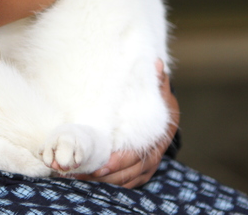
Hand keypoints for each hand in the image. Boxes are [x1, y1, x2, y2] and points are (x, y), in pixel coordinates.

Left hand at [72, 60, 179, 187]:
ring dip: (103, 182)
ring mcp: (147, 167)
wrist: (168, 118)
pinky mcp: (141, 172)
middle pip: (127, 173)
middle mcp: (152, 157)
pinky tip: (89, 181)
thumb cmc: (157, 103)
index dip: (116, 163)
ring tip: (79, 178)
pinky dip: (109, 184)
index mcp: (155, 140)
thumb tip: (158, 63)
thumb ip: (156, 80)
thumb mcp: (158, 92)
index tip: (98, 165)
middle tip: (80, 173)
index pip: (134, 157)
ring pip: (125, 181)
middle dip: (104, 176)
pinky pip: (126, 184)